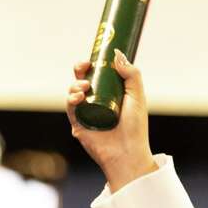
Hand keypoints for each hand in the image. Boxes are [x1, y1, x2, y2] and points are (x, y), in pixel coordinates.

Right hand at [66, 50, 157, 191]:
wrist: (128, 153)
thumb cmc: (135, 128)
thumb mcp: (137, 97)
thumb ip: (131, 75)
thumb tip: (117, 54)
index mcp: (110, 95)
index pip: (98, 74)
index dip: (92, 64)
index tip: (92, 58)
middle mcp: (96, 103)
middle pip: (82, 80)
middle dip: (79, 70)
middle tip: (83, 66)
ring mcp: (86, 114)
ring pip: (73, 93)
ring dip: (75, 85)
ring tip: (85, 87)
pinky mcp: (78, 125)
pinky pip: (70, 109)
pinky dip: (71, 100)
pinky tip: (78, 97)